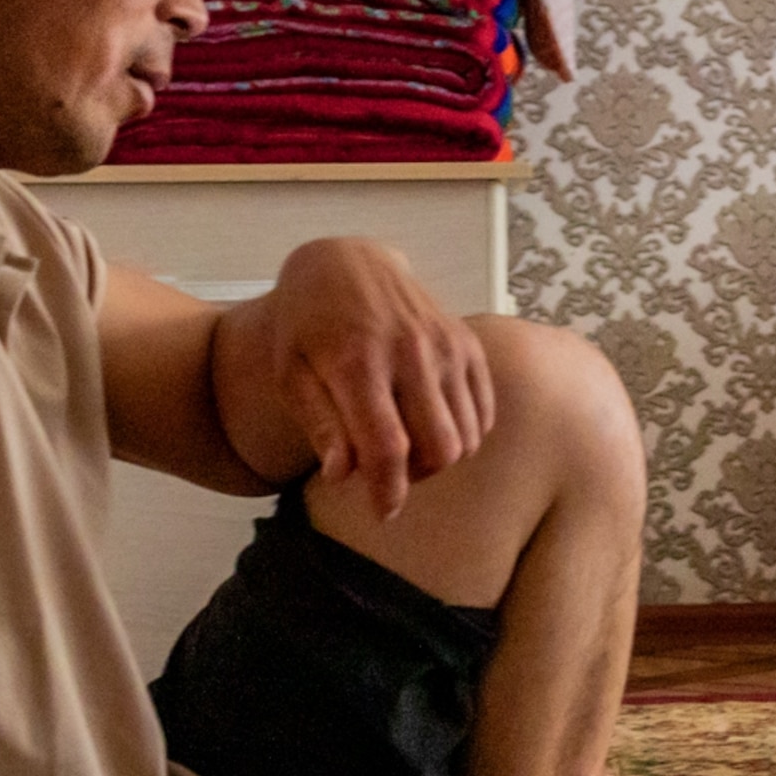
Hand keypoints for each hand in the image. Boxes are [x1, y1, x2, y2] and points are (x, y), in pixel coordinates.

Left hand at [264, 239, 494, 516]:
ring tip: (410, 449)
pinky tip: (434, 426)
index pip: (387, 446)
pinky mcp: (468, 343)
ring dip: (441, 458)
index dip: (388, 490)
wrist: (347, 263)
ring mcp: (446, 346)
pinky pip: (483, 411)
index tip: (383, 512)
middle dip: (417, 477)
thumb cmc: (309, 324)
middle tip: (390, 474)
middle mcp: (410, 352)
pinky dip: (466, 432)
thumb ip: (320, 424)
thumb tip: (342, 475)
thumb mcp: (292, 372)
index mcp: (358, 362)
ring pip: (467, 435)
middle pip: (439, 448)